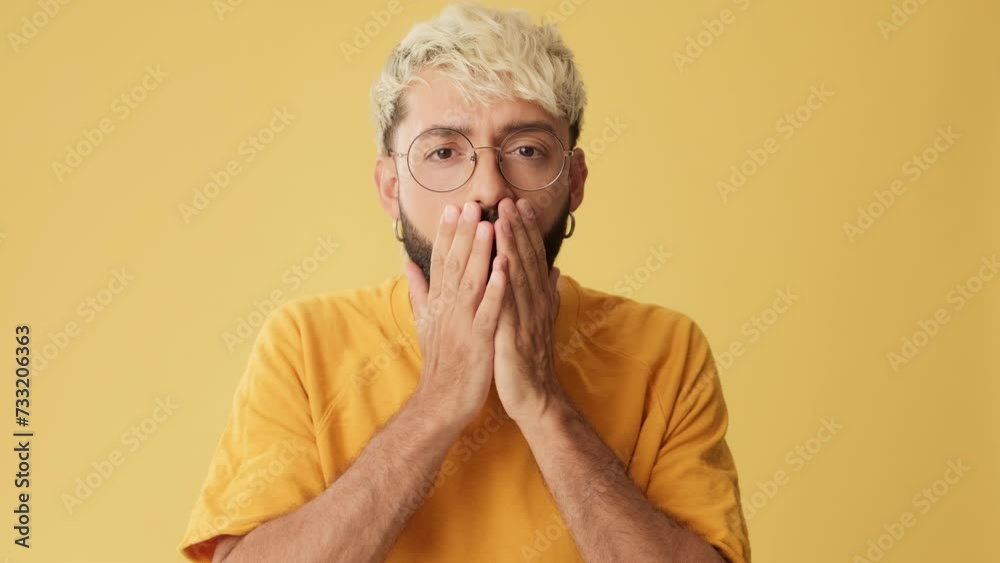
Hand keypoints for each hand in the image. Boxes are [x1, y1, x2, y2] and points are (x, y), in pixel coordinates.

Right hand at [404, 202, 506, 429]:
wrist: (441, 402)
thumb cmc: (440, 361)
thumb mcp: (424, 322)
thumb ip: (419, 290)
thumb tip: (407, 263)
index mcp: (439, 303)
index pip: (442, 262)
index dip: (448, 234)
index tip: (454, 208)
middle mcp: (448, 308)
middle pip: (455, 265)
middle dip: (463, 234)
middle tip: (471, 205)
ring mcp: (462, 323)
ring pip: (471, 282)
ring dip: (478, 253)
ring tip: (487, 226)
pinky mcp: (478, 340)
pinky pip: (488, 310)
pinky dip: (495, 289)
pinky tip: (503, 268)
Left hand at [493, 198, 566, 423]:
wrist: (536, 397)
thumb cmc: (532, 360)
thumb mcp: (541, 322)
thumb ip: (547, 294)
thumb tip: (555, 270)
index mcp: (537, 299)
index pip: (531, 258)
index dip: (526, 230)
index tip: (518, 204)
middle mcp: (534, 304)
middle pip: (525, 260)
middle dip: (516, 228)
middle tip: (508, 199)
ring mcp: (525, 318)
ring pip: (517, 276)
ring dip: (510, 246)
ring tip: (500, 219)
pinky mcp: (512, 336)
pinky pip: (507, 305)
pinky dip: (503, 283)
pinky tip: (498, 263)